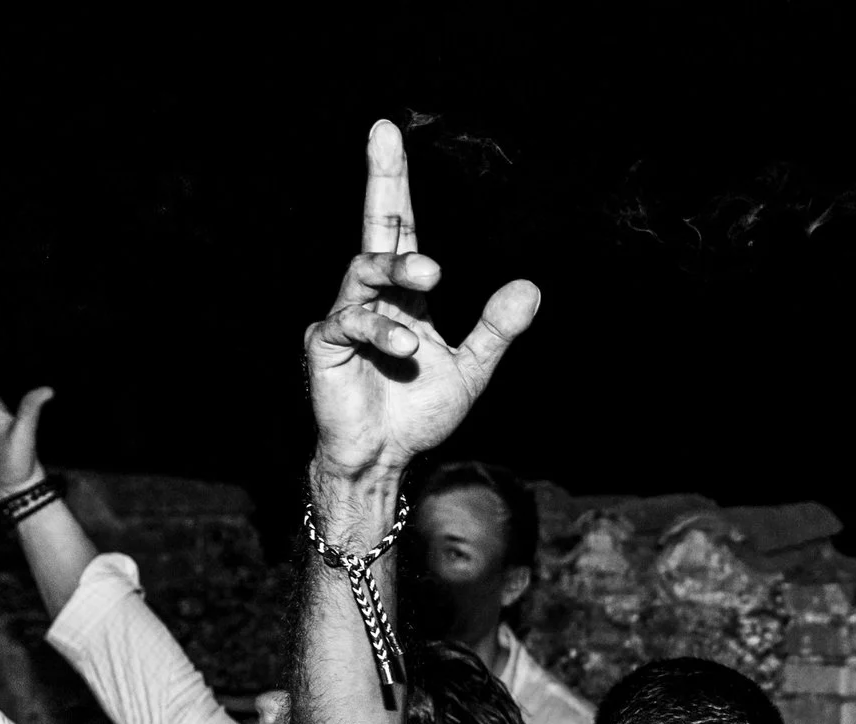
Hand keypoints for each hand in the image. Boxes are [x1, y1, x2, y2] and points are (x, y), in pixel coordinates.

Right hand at [307, 120, 540, 488]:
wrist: (386, 460)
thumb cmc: (418, 414)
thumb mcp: (471, 369)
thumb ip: (496, 329)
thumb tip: (530, 287)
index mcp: (405, 294)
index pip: (401, 228)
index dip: (396, 180)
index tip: (391, 131)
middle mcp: (372, 295)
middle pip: (376, 226)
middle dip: (380, 177)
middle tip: (385, 134)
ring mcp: (345, 315)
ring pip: (365, 269)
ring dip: (398, 267)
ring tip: (431, 276)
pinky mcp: (325, 345)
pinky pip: (349, 322)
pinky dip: (382, 330)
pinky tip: (407, 346)